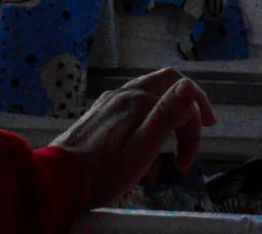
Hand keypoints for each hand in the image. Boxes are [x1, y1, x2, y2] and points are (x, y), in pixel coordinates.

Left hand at [52, 68, 214, 206]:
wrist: (59, 178)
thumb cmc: (101, 173)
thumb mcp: (141, 150)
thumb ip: (166, 116)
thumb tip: (189, 86)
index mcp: (139, 102)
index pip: (183, 102)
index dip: (193, 131)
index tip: (185, 161)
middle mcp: (126, 93)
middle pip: (169, 84)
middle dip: (190, 105)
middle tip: (202, 129)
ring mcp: (112, 99)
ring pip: (151, 89)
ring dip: (171, 107)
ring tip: (177, 135)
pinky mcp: (102, 109)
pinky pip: (134, 99)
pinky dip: (151, 110)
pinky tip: (147, 132)